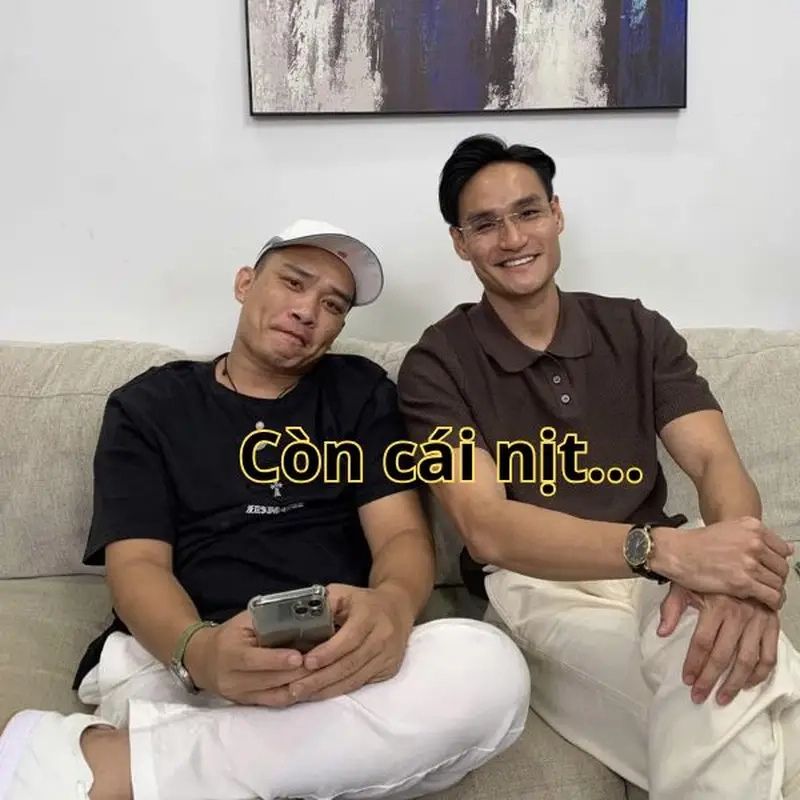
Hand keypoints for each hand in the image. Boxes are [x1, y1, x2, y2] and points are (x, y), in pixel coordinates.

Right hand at [183, 610, 311, 706]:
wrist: (202, 659)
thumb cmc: (230, 634)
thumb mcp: (244, 621)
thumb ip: (267, 621)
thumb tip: (299, 621)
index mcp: (229, 652)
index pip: (253, 659)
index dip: (276, 660)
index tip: (298, 657)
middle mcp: (231, 677)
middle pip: (267, 680)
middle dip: (296, 674)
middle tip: (319, 665)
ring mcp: (238, 694)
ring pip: (273, 695)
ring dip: (298, 685)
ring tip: (318, 674)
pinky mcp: (245, 703)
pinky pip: (272, 702)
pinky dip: (292, 695)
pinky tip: (307, 685)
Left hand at [287, 583, 414, 702]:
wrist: (398, 608)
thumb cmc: (364, 601)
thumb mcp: (344, 593)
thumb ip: (324, 603)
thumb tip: (301, 620)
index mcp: (370, 614)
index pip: (349, 638)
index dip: (328, 652)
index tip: (307, 662)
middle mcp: (382, 636)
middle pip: (350, 663)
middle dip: (321, 678)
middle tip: (295, 687)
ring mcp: (388, 656)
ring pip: (355, 678)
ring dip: (326, 689)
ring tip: (302, 694)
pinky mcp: (389, 669)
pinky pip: (360, 684)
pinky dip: (338, 691)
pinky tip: (320, 693)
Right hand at [653, 516, 792, 609]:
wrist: (677, 552)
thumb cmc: (698, 543)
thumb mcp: (731, 530)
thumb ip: (758, 538)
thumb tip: (790, 549)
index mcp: (752, 527)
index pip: (782, 550)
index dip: (775, 562)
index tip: (767, 569)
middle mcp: (754, 542)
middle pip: (782, 567)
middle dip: (775, 577)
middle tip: (763, 583)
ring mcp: (749, 562)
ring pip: (778, 583)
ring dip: (772, 591)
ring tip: (761, 594)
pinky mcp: (743, 582)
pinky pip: (771, 596)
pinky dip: (772, 602)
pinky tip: (764, 603)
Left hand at [658, 584, 780, 705]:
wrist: (735, 559)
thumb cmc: (705, 575)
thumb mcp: (684, 585)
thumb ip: (671, 608)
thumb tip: (661, 632)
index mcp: (718, 605)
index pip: (703, 643)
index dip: (694, 664)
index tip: (687, 679)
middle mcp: (740, 614)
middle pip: (722, 656)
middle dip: (709, 679)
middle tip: (700, 695)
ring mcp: (758, 620)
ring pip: (747, 661)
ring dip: (734, 684)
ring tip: (722, 698)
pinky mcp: (772, 624)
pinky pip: (769, 655)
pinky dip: (760, 674)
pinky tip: (747, 684)